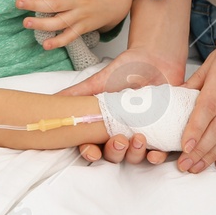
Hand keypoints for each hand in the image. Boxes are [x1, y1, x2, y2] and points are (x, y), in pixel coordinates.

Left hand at [16, 0, 133, 48]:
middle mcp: (81, 0)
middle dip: (35, 5)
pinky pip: (70, 36)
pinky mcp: (84, 27)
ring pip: (60, 22)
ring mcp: (82, 15)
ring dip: (42, 24)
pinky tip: (45, 45)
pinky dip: (58, 42)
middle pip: (56, 4)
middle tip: (18, 3)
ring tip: (26, 22)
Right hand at [57, 46, 183, 163]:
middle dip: (115, 152)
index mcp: (104, 124)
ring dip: (135, 154)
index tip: (92, 151)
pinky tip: (157, 154)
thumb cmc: (127, 69)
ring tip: (139, 139)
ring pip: (135, 157)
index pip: (92, 144)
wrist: (156, 58)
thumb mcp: (100, 80)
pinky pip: (160, 153)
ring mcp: (142, 134)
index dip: (90, 152)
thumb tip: (53, 100)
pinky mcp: (162, 134)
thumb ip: (79, 92)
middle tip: (119, 140)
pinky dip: (158, 157)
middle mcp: (121, 132)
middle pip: (113, 155)